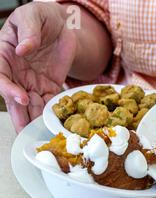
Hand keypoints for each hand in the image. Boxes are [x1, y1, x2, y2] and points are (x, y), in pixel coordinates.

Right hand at [0, 2, 76, 131]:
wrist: (61, 24)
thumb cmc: (40, 16)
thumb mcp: (32, 16)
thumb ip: (28, 31)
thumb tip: (23, 49)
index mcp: (4, 55)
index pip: (1, 76)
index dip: (8, 89)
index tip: (20, 97)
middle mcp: (16, 73)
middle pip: (14, 97)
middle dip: (19, 114)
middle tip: (24, 132)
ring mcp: (32, 81)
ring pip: (31, 105)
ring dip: (33, 120)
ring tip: (37, 135)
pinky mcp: (49, 86)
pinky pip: (49, 103)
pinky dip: (50, 115)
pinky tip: (52, 126)